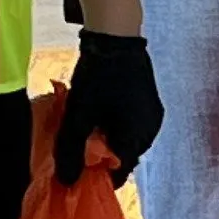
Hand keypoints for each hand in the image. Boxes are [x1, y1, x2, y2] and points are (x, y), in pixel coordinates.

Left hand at [55, 30, 164, 184]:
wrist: (116, 36)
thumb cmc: (98, 77)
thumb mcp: (78, 116)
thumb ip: (71, 150)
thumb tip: (67, 182)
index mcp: (138, 137)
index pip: (120, 172)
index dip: (97, 175)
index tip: (78, 169)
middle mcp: (151, 130)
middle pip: (124, 155)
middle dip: (101, 156)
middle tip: (78, 146)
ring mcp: (152, 114)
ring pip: (127, 139)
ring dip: (107, 140)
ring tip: (86, 128)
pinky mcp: (148, 101)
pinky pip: (131, 125)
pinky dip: (115, 126)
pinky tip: (99, 114)